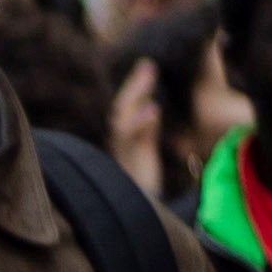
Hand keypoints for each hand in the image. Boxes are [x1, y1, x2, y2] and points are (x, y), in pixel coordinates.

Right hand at [107, 56, 166, 198]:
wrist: (140, 207)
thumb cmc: (143, 181)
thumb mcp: (146, 149)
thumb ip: (147, 130)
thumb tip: (152, 107)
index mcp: (124, 136)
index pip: (127, 105)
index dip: (135, 85)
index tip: (147, 65)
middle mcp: (119, 141)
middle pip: (122, 105)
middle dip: (134, 84)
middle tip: (148, 64)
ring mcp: (122, 150)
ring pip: (123, 116)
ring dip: (136, 94)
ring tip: (149, 75)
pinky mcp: (130, 162)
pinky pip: (132, 139)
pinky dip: (142, 123)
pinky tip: (153, 110)